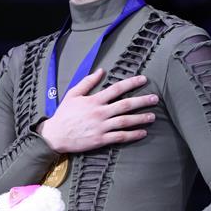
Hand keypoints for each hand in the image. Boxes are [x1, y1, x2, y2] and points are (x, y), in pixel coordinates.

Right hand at [38, 67, 158, 153]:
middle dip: (142, 101)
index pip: (117, 88)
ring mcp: (101, 126)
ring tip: (152, 116)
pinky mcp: (100, 139)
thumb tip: (101, 71)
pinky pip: (120, 136)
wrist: (55, 135)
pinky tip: (142, 133)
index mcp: (94, 100)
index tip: (144, 79)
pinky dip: (132, 135)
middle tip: (155, 98)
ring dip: (141, 118)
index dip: (132, 83)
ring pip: (125, 121)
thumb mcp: (73, 94)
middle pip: (126, 105)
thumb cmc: (64, 114)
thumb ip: (87, 82)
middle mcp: (100, 112)